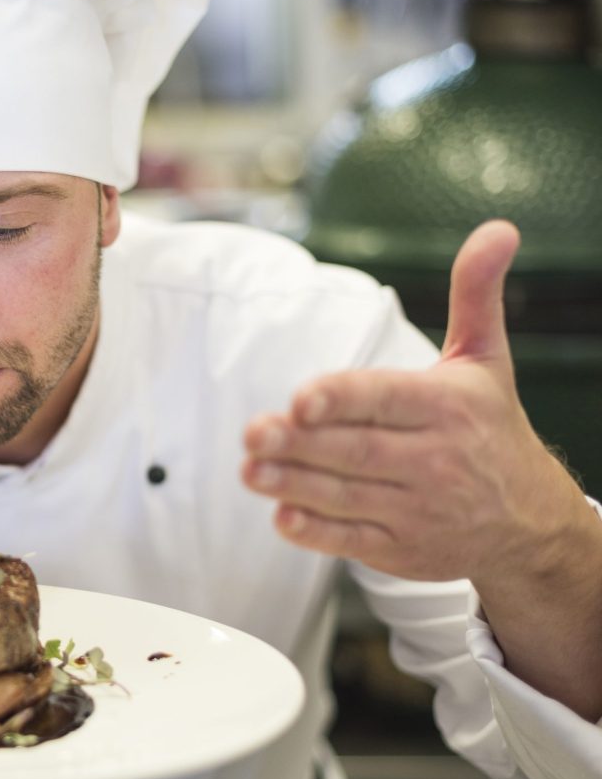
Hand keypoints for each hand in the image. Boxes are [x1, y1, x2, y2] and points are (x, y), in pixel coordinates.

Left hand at [241, 220, 601, 715]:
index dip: (342, 399)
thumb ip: (476, 294)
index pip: (385, 399)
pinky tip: (281, 515)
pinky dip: (315, 531)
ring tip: (249, 469)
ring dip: (293, 484)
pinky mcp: (399, 549)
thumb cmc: (491, 430)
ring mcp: (416, 510)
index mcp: (448, 408)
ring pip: (346, 495)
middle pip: (356, 450)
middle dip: (300, 443)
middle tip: (251, 431)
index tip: (301, 398)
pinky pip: (351, 540)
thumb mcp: (487, 359)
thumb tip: (497, 229)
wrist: (528, 524)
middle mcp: (434, 460)